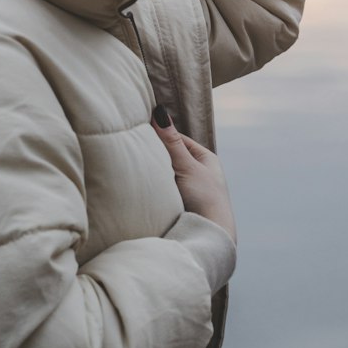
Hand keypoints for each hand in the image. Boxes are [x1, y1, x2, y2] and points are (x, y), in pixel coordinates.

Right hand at [151, 107, 235, 241]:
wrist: (210, 235)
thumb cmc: (205, 197)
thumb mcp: (187, 165)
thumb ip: (171, 142)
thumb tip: (159, 112)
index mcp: (206, 159)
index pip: (178, 140)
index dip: (161, 136)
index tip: (142, 133)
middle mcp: (200, 172)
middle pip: (172, 157)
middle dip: (157, 156)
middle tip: (137, 151)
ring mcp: (191, 190)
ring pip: (167, 174)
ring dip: (156, 174)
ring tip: (140, 170)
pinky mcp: (183, 205)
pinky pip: (165, 190)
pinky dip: (157, 188)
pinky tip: (147, 188)